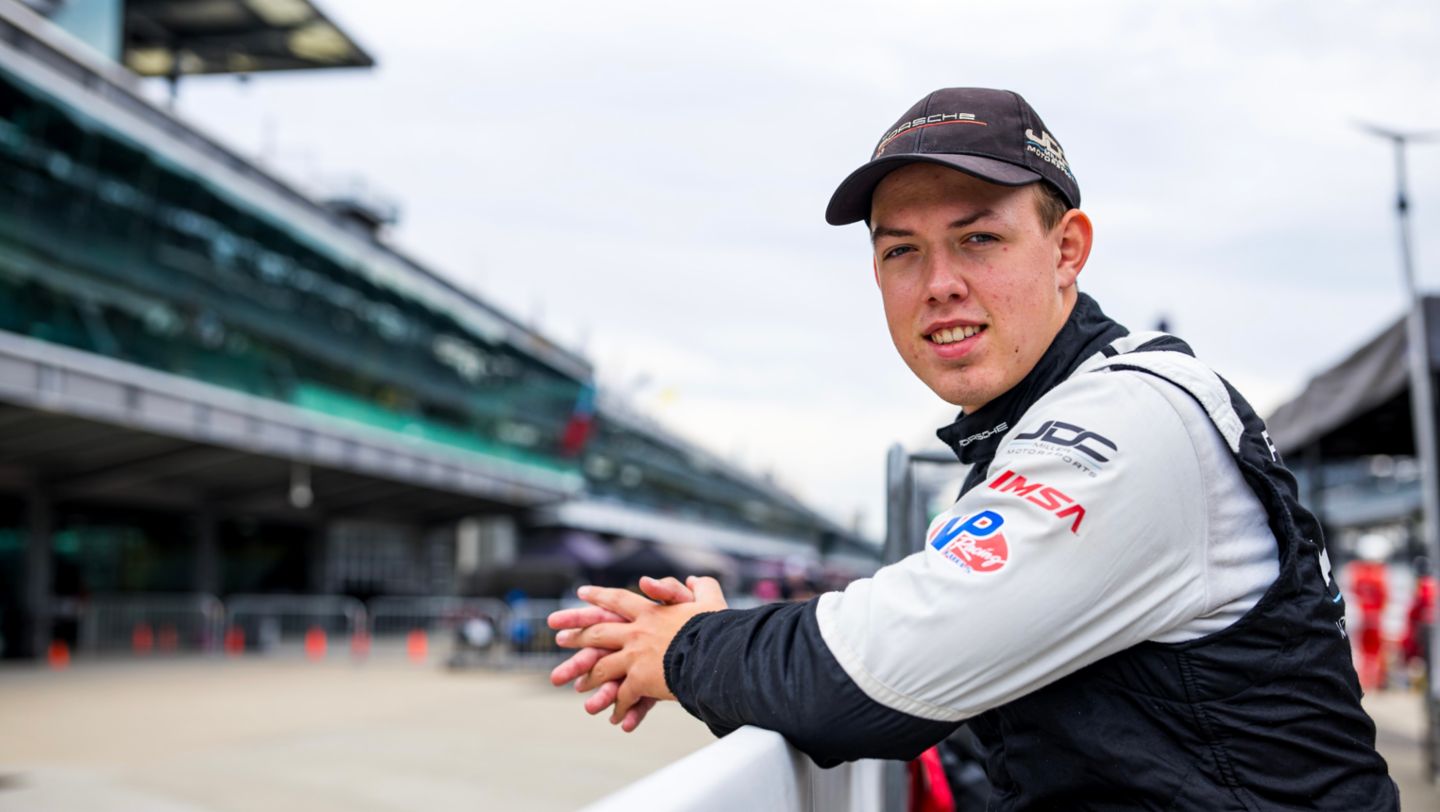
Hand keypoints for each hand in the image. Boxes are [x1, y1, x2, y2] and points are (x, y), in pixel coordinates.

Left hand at [555, 576, 726, 725]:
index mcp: (650, 612)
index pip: (617, 600)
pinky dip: (619, 706)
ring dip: (590, 678)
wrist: (717, 654)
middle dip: (576, 635)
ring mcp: (635, 657)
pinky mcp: (641, 680)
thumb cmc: (717, 629)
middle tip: (558, 637)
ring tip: (578, 686)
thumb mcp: (710, 601)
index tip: (581, 594)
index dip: (599, 596)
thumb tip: (695, 579)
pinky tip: (615, 716)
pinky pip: (624, 695)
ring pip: (604, 667)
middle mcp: (637, 633)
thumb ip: (701, 587)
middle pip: (599, 632)